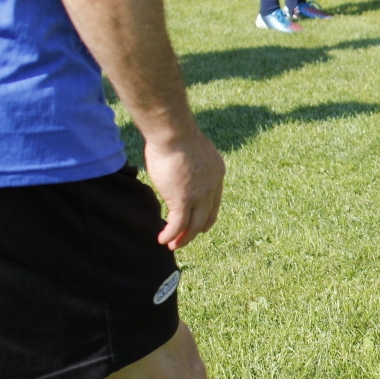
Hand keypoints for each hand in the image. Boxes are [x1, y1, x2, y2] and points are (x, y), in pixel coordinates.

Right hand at [144, 129, 225, 250]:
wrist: (175, 133)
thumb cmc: (176, 134)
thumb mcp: (189, 150)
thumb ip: (188, 163)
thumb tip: (176, 164)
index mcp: (217, 172)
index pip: (215, 200)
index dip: (208, 215)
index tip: (204, 227)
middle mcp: (212, 186)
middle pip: (206, 215)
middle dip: (195, 230)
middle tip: (185, 240)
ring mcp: (199, 195)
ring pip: (193, 225)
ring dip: (183, 238)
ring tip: (173, 245)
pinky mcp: (183, 200)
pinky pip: (177, 224)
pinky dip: (171, 234)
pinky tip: (162, 239)